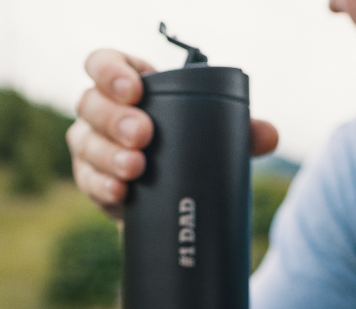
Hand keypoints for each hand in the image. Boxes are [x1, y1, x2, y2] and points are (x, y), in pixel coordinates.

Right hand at [68, 49, 278, 216]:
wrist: (177, 197)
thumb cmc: (191, 149)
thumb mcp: (214, 136)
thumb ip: (242, 131)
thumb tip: (270, 135)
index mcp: (128, 86)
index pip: (105, 64)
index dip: (112, 72)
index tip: (134, 90)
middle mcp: (102, 112)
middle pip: (91, 104)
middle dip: (115, 119)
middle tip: (142, 134)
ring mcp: (93, 146)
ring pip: (86, 144)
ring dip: (109, 156)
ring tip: (135, 168)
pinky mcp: (94, 182)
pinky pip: (89, 182)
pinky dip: (104, 187)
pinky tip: (121, 193)